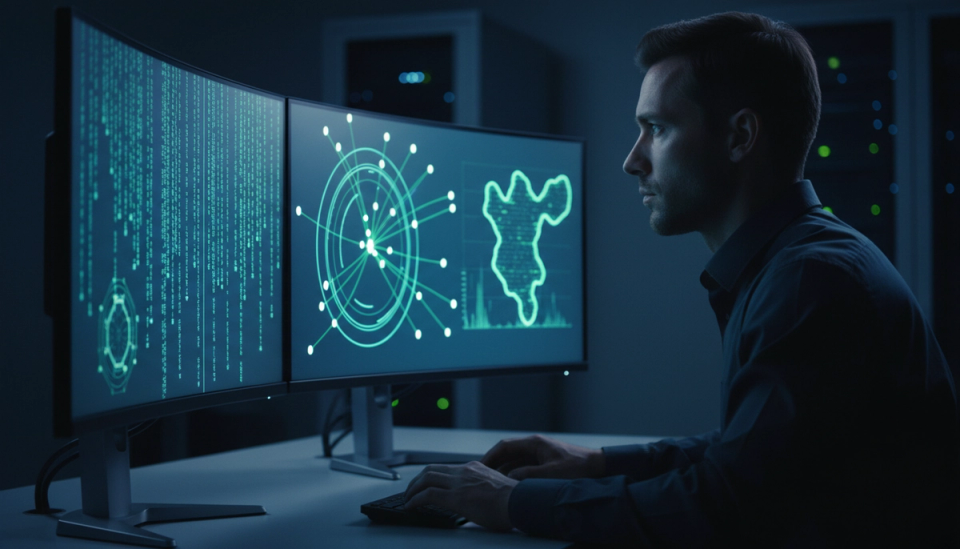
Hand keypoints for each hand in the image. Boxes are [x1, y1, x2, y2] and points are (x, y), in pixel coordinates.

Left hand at [404, 461, 517, 530]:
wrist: (521, 502)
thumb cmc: (514, 501)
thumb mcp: (495, 487)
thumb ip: (483, 487)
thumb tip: (478, 498)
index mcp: (474, 468)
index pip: (446, 468)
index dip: (431, 476)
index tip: (425, 484)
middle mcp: (464, 471)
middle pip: (431, 470)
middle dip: (416, 481)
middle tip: (410, 491)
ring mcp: (459, 482)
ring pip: (426, 479)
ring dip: (412, 489)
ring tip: (407, 499)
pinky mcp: (456, 497)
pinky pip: (428, 495)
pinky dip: (415, 500)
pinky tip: (410, 507)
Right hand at [481, 434, 605, 479]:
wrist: (598, 466)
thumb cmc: (578, 467)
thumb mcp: (551, 473)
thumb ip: (528, 475)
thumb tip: (508, 478)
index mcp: (534, 443)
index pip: (504, 446)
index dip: (490, 457)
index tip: (480, 467)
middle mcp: (535, 446)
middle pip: (508, 454)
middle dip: (494, 465)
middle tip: (483, 478)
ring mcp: (540, 454)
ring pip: (516, 462)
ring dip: (505, 472)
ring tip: (495, 484)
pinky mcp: (546, 463)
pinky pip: (525, 468)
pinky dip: (516, 476)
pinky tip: (512, 486)